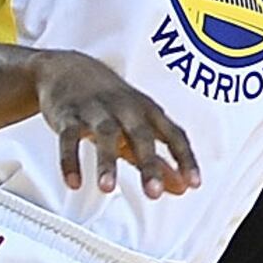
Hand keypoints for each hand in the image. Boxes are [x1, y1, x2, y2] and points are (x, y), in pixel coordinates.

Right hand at [33, 49, 200, 193]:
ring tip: (107, 188)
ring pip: (105, 134)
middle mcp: (126, 108)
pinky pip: (69, 139)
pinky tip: (74, 182)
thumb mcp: (139, 126)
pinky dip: (70, 161)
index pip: (174, 135)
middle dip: (149, 164)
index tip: (194, 183)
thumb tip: (182, 187)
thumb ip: (160, 160)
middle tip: (155, 193)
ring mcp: (96, 110)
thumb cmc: (111, 101)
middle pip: (141, 135)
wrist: (68, 69)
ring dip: (107, 162)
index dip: (185, 159)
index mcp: (148, 111)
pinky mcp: (68, 116)